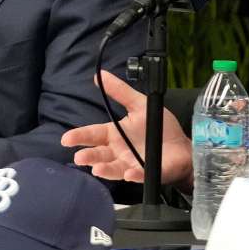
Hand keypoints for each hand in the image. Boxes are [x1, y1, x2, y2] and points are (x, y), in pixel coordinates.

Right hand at [61, 71, 193, 189]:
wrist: (182, 146)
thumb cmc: (159, 127)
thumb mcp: (140, 105)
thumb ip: (120, 91)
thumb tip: (100, 75)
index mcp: (115, 135)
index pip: (94, 134)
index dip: (80, 136)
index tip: (66, 139)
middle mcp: (119, 152)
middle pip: (99, 154)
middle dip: (89, 156)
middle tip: (80, 157)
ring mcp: (131, 164)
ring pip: (114, 169)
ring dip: (106, 169)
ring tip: (97, 168)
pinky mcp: (148, 173)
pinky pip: (139, 175)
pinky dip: (134, 175)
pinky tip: (129, 172)